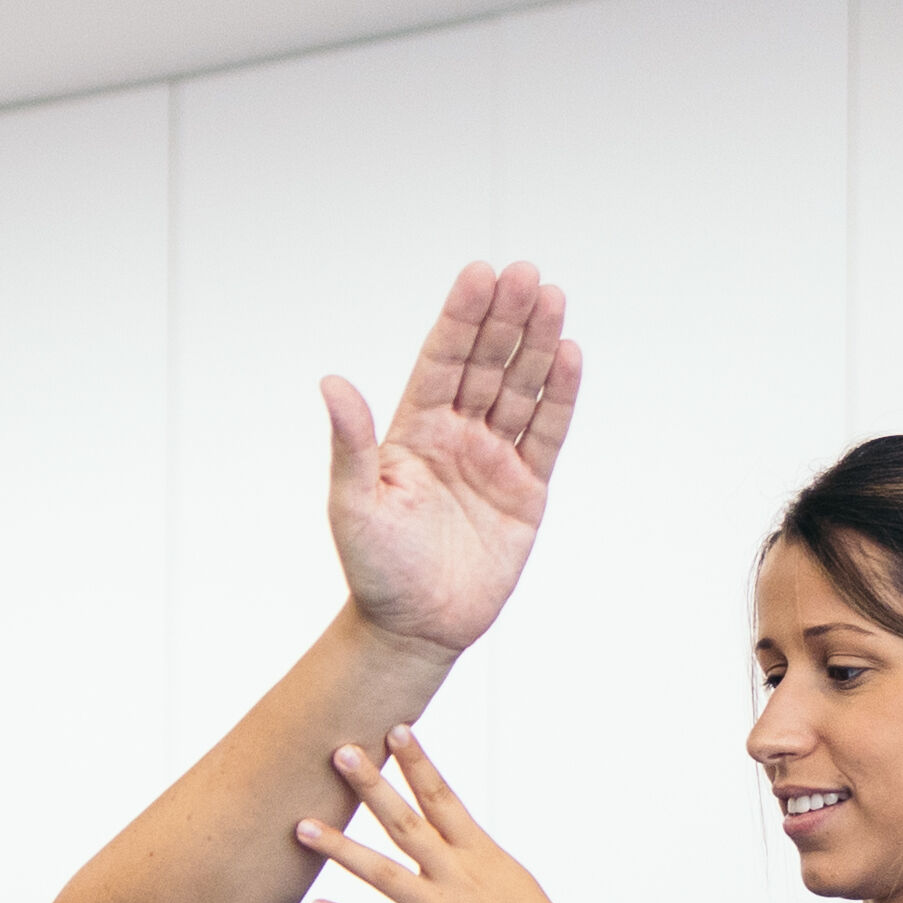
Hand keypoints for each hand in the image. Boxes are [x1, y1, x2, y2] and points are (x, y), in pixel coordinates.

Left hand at [300, 735, 636, 902]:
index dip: (420, 763)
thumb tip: (438, 843)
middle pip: (408, 824)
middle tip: (341, 752)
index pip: (445, 798)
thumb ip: (469, 859)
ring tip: (302, 825)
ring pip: (384, 874)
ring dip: (341, 848)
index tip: (396, 727)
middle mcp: (460, 878)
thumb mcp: (509, 881)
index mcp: (482, 855)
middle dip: (374, 787)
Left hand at [318, 266, 583, 661]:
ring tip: (554, 299)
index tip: (479, 275)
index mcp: (414, 429)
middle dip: (506, 319)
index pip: (442, 360)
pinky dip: (559, 397)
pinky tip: (571, 356)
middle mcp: (457, 435)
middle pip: (487, 364)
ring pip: (521, 390)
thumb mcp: (353, 504)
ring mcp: (494, 459)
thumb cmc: (374, 569)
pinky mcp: (527, 490)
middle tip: (526, 273)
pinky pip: (546, 434)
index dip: (461, 318)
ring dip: (538, 345)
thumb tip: (331, 383)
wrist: (413, 629)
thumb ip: (350, 444)